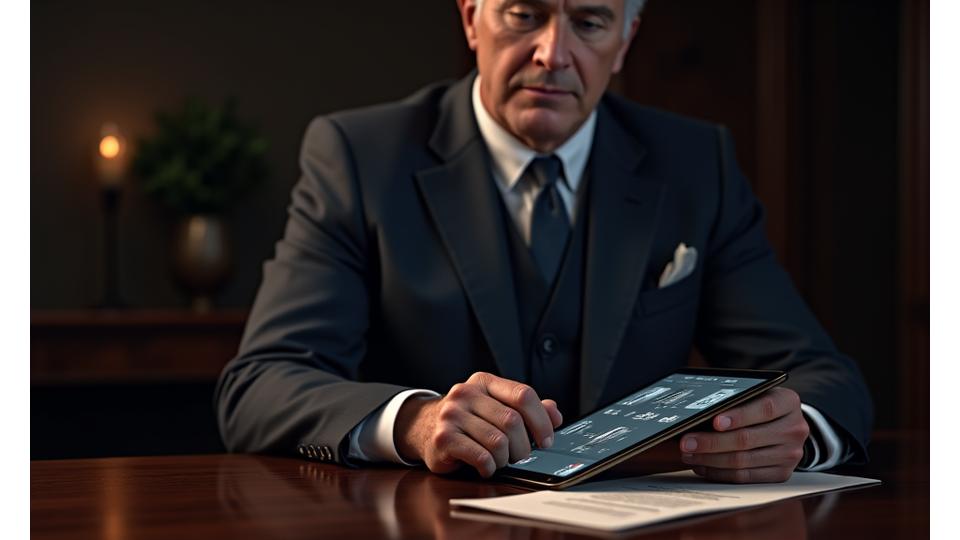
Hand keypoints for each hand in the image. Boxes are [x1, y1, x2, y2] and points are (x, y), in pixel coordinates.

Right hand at [394, 372, 562, 477]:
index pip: (523, 395)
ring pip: (498, 442)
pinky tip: (486, 466)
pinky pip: (481, 456)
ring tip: (500, 461)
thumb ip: (525, 408)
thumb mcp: (494, 407)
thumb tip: (554, 413)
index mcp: (484, 382)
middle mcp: (466, 393)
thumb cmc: (466, 420)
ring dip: (506, 459)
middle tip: (520, 456)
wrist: (422, 427)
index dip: (541, 420)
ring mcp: (452, 415)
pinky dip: (490, 467)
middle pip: (513, 421)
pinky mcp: (443, 438)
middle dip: (523, 446)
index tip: (546, 439)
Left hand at [679, 387, 808, 482]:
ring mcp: (790, 454)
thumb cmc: (761, 404)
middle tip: (686, 442)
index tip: (714, 421)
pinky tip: (703, 466)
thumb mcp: (757, 394)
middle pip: (747, 439)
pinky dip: (720, 473)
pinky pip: (745, 477)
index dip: (738, 416)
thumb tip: (699, 413)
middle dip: (711, 442)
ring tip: (689, 455)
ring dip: (710, 459)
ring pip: (743, 461)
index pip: (764, 409)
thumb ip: (736, 399)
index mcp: (789, 403)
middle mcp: (794, 429)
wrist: (787, 424)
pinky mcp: (781, 474)